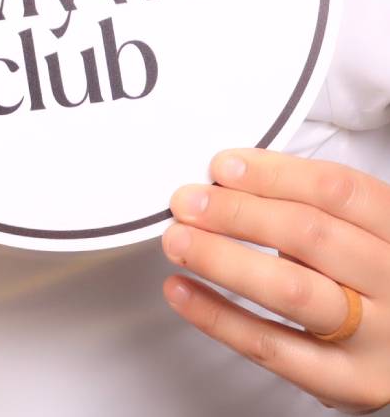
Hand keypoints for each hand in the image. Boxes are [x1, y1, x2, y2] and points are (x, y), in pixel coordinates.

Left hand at [161, 149, 389, 413]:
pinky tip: (183, 291)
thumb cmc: (379, 286)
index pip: (339, 192)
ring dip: (222, 259)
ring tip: (178, 240)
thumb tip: (231, 191)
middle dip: (236, 213)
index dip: (275, 175)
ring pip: (290, 290)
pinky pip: (272, 347)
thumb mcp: (368, 240)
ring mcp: (376, 337)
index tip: (222, 167)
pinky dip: (217, 316)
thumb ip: (318, 215)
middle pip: (310, 235)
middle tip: (186, 202)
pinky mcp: (348, 382)